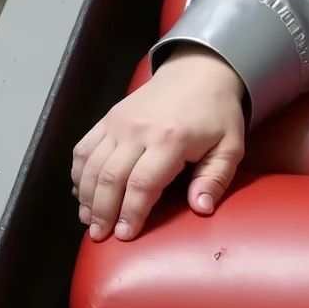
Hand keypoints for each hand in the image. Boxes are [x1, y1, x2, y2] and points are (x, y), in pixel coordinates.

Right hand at [71, 50, 246, 243]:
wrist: (197, 71)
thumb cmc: (216, 113)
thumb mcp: (230, 146)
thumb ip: (215, 178)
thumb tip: (201, 208)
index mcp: (170, 139)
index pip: (143, 184)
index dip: (132, 213)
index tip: (126, 235)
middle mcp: (138, 130)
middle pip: (111, 178)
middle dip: (103, 212)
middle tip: (100, 236)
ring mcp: (119, 122)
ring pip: (92, 165)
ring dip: (87, 197)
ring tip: (89, 221)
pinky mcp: (108, 118)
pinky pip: (84, 148)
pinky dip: (78, 173)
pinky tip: (82, 193)